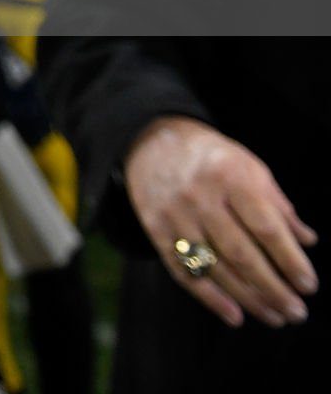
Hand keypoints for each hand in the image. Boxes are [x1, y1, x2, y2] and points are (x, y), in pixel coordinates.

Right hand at [124, 114, 318, 327]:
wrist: (151, 141)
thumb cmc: (212, 158)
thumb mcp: (249, 167)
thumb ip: (278, 205)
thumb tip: (306, 242)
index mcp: (229, 176)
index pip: (264, 226)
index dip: (289, 259)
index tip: (309, 285)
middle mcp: (199, 197)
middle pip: (240, 253)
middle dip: (272, 287)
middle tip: (296, 311)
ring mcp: (174, 215)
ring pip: (213, 267)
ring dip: (248, 298)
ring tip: (274, 317)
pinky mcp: (155, 229)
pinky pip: (183, 270)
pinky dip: (209, 298)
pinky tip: (234, 315)